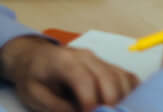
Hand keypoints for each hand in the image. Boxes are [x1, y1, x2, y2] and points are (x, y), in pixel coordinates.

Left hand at [0, 36, 134, 111]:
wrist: (34, 57)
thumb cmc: (32, 77)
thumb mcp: (34, 96)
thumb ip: (57, 107)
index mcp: (64, 62)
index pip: (84, 79)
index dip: (90, 100)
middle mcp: (86, 57)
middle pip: (108, 77)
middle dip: (110, 103)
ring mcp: (99, 59)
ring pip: (121, 77)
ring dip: (122, 99)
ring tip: (110, 111)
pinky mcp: (106, 65)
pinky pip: (126, 76)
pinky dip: (129, 92)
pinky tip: (123, 105)